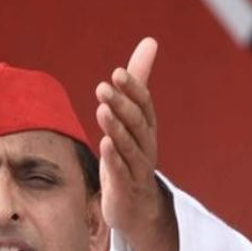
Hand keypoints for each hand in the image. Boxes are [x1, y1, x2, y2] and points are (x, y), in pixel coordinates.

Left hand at [95, 37, 178, 250]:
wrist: (136, 208)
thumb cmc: (130, 159)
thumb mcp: (132, 121)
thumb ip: (136, 86)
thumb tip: (149, 42)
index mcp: (147, 131)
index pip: (144, 107)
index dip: (133, 90)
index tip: (117, 73)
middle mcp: (146, 149)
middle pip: (137, 125)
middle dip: (122, 105)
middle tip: (103, 88)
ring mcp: (136, 170)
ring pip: (130, 148)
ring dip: (116, 128)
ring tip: (102, 110)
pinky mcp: (124, 189)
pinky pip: (121, 173)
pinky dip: (114, 159)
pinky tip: (103, 145)